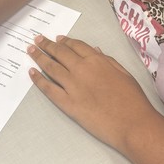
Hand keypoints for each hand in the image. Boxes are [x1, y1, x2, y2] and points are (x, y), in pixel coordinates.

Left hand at [27, 34, 154, 151]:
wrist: (132, 124)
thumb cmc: (133, 100)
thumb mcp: (124, 74)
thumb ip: (108, 61)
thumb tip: (95, 50)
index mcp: (97, 60)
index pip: (76, 46)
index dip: (65, 41)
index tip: (57, 39)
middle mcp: (81, 69)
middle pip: (60, 53)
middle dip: (47, 44)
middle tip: (37, 39)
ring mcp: (72, 86)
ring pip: (51, 67)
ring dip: (39, 57)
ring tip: (31, 50)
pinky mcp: (67, 103)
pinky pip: (49, 89)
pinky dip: (38, 79)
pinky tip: (31, 73)